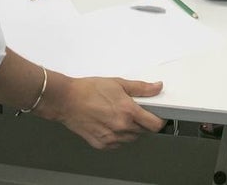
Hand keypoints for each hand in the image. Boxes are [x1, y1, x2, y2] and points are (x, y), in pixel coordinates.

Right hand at [0, 51, 162, 150]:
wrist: (67, 100)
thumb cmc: (89, 90)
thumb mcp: (118, 83)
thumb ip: (141, 88)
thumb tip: (156, 87)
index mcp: (128, 111)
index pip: (155, 124)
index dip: (159, 120)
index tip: (157, 116)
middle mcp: (121, 127)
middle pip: (143, 131)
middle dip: (142, 122)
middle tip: (133, 111)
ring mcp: (111, 138)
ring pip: (131, 138)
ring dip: (130, 130)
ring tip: (119, 116)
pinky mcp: (102, 144)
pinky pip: (118, 144)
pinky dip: (118, 136)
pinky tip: (110, 124)